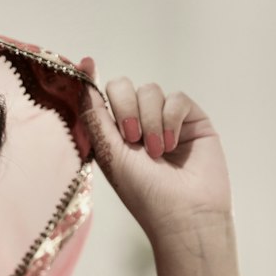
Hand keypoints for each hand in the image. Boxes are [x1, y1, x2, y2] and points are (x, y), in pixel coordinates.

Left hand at [81, 66, 233, 246]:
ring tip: (157, 152)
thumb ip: (96, 115)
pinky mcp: (192, 119)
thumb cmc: (143, 193)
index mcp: (112, 136)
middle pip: (124, 86)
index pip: (100, 99)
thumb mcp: (110, 154)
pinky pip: (177, 98)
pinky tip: (173, 144)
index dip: (91, 81)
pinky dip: (171, 120)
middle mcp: (137, 125)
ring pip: (150, 90)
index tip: (86, 63)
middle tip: (131, 137)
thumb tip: (83, 76)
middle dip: (125, 106)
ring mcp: (165, 120)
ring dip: (149, 120)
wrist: (184, 212)